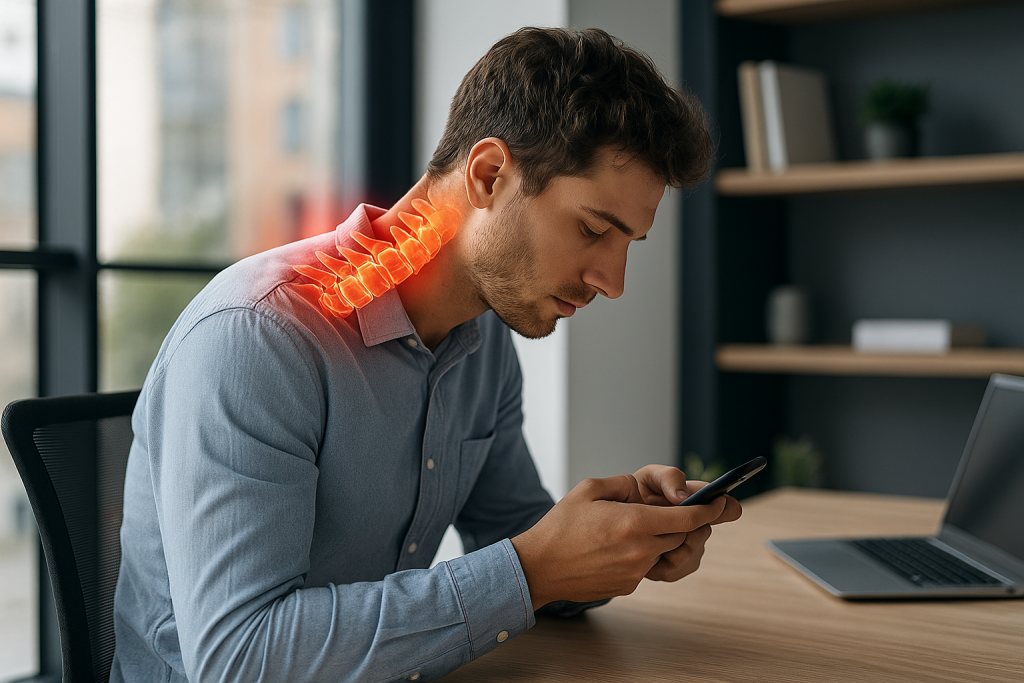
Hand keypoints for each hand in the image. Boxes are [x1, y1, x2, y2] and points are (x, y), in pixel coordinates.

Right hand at [510, 473, 737, 610]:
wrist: (539, 567)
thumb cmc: (561, 526)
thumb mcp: (590, 489)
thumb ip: (624, 483)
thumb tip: (645, 488)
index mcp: (634, 522)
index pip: (687, 518)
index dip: (708, 510)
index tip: (720, 503)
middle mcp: (640, 550)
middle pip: (680, 536)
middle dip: (677, 523)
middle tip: (663, 512)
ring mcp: (635, 572)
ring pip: (664, 552)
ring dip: (656, 539)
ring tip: (627, 530)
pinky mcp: (628, 586)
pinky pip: (646, 566)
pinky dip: (640, 555)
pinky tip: (614, 548)